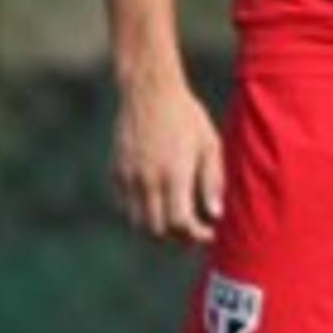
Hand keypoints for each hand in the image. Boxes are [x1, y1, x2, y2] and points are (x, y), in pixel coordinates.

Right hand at [111, 75, 223, 243]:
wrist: (150, 93)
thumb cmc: (188, 118)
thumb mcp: (211, 145)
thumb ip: (213, 181)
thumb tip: (216, 215)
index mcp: (174, 174)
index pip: (180, 223)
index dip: (196, 236)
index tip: (211, 234)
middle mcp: (147, 180)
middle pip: (157, 231)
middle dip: (178, 239)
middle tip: (196, 234)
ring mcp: (127, 177)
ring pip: (137, 223)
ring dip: (157, 231)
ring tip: (179, 225)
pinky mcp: (116, 172)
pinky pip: (124, 206)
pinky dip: (140, 215)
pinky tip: (158, 208)